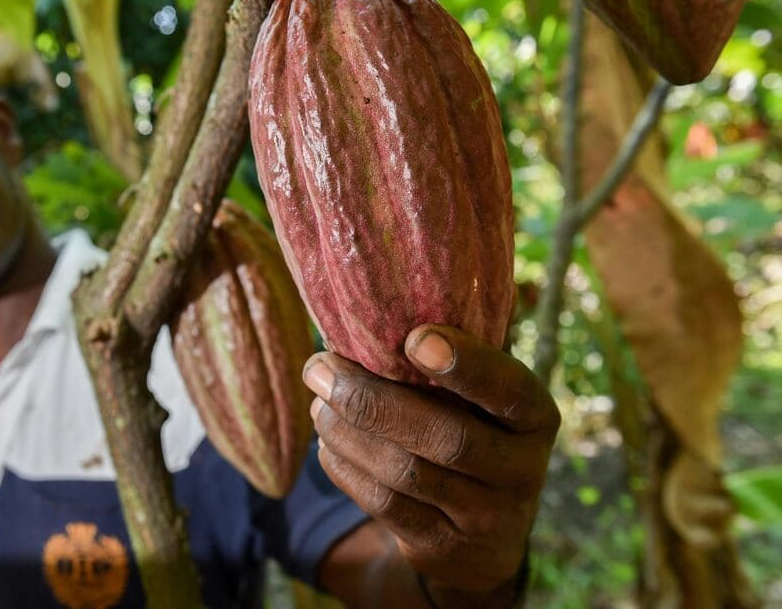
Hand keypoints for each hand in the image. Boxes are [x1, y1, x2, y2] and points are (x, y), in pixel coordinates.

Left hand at [303, 324, 559, 601]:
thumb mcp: (483, 400)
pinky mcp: (444, 548)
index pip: (508, 389)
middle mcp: (521, 469)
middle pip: (445, 436)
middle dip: (372, 399)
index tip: (413, 337)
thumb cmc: (473, 432)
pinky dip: (345, 468)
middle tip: (319, 367)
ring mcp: (485, 516)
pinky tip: (326, 440)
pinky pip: (385, 505)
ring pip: (406, 473)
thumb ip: (449, 361)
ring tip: (318, 400)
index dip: (465, 364)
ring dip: (347, 432)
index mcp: (535, 416)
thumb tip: (365, 304)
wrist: (485, 538)